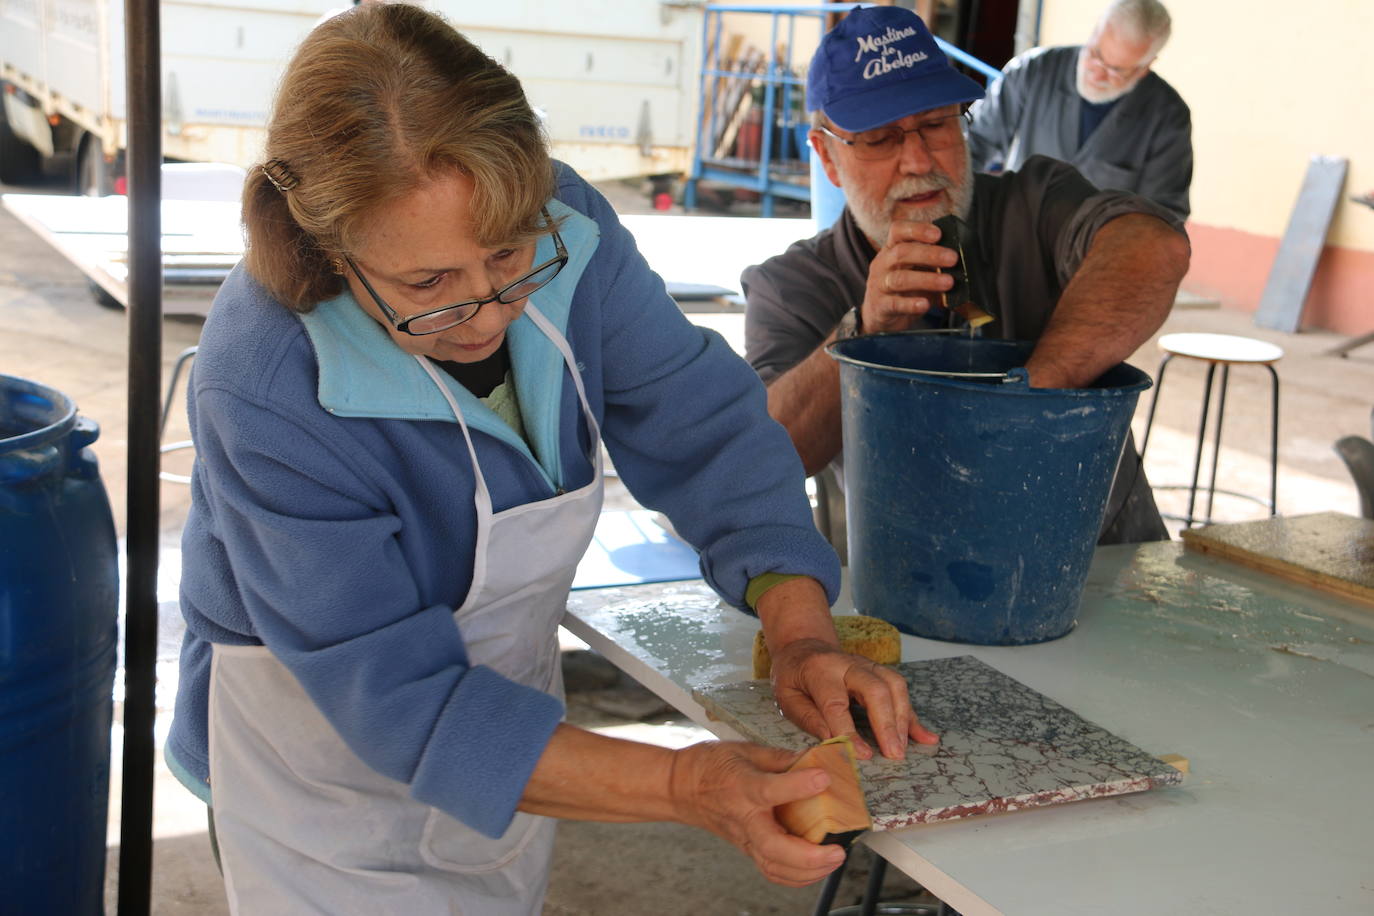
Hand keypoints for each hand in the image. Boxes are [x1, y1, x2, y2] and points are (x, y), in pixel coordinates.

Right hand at [668, 741, 846, 885]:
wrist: (680, 789)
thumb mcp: (745, 750)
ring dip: (809, 871)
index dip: (798, 785)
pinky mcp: (747, 849)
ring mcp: (745, 839)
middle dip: (809, 856)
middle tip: (838, 849)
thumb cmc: (710, 766)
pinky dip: (798, 876)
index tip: (823, 779)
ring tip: (834, 859)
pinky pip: (772, 871)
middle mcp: (744, 819)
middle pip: (774, 849)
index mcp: (742, 787)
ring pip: (774, 868)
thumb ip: (782, 758)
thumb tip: (816, 760)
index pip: (770, 791)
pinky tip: (818, 868)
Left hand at [770, 639, 939, 759]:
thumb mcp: (786, 697)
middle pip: (875, 689)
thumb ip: (809, 718)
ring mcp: (867, 665)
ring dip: (903, 718)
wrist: (803, 646)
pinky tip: (926, 736)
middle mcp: (847, 664)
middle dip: (887, 723)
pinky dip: (913, 716)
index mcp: (819, 670)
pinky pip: (900, 691)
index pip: (836, 703)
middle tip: (894, 754)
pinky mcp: (879, 672)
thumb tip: (833, 741)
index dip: (850, 731)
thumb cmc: (793, 676)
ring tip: (903, 748)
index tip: (863, 755)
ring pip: (894, 685)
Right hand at [860, 219, 959, 334]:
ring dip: (927, 279)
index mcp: (891, 249)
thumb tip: (962, 263)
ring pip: (900, 278)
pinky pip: (895, 304)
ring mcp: (879, 285)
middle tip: (953, 258)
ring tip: (948, 282)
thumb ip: (932, 264)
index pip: (898, 230)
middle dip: (930, 254)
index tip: (938, 234)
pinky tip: (925, 304)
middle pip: (902, 253)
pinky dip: (911, 304)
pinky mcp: (881, 306)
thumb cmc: (902, 289)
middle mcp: (883, 264)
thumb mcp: (915, 270)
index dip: (918, 229)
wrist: (880, 316)